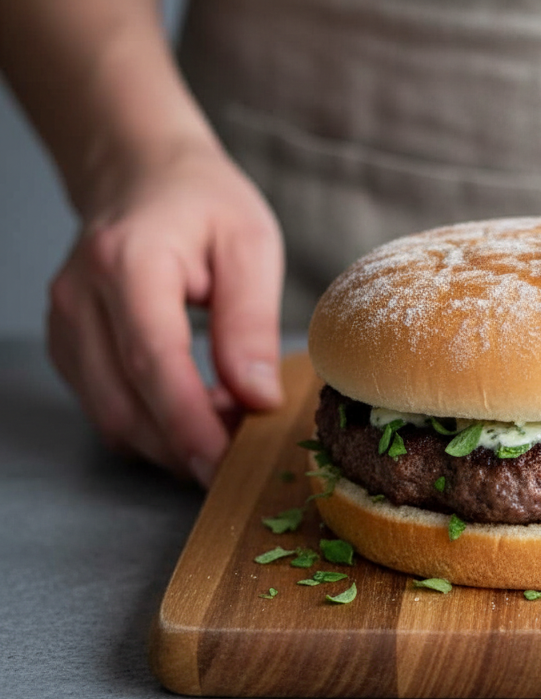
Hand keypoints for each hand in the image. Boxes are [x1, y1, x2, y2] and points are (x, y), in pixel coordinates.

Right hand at [47, 141, 283, 485]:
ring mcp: (65, 324)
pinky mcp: (68, 346)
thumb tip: (258, 397)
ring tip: (228, 428)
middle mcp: (81, 297)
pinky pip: (106, 409)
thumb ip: (251, 323)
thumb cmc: (203, 204)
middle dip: (185, 445)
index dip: (188, 423)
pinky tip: (195, 413)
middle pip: (125, 403)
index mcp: (129, 263)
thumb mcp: (250, 246)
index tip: (225, 464)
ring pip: (111, 417)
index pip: (152, 361)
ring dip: (170, 442)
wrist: (142, 175)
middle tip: (245, 453)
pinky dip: (151, 427)